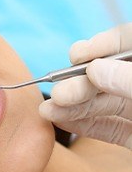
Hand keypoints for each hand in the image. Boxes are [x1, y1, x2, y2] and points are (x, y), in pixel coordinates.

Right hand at [39, 24, 131, 148]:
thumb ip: (128, 82)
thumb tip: (95, 69)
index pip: (128, 43)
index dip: (103, 45)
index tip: (77, 54)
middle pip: (109, 76)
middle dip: (80, 83)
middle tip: (58, 93)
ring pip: (104, 104)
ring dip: (73, 107)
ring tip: (48, 111)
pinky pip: (109, 128)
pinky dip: (85, 126)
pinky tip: (62, 122)